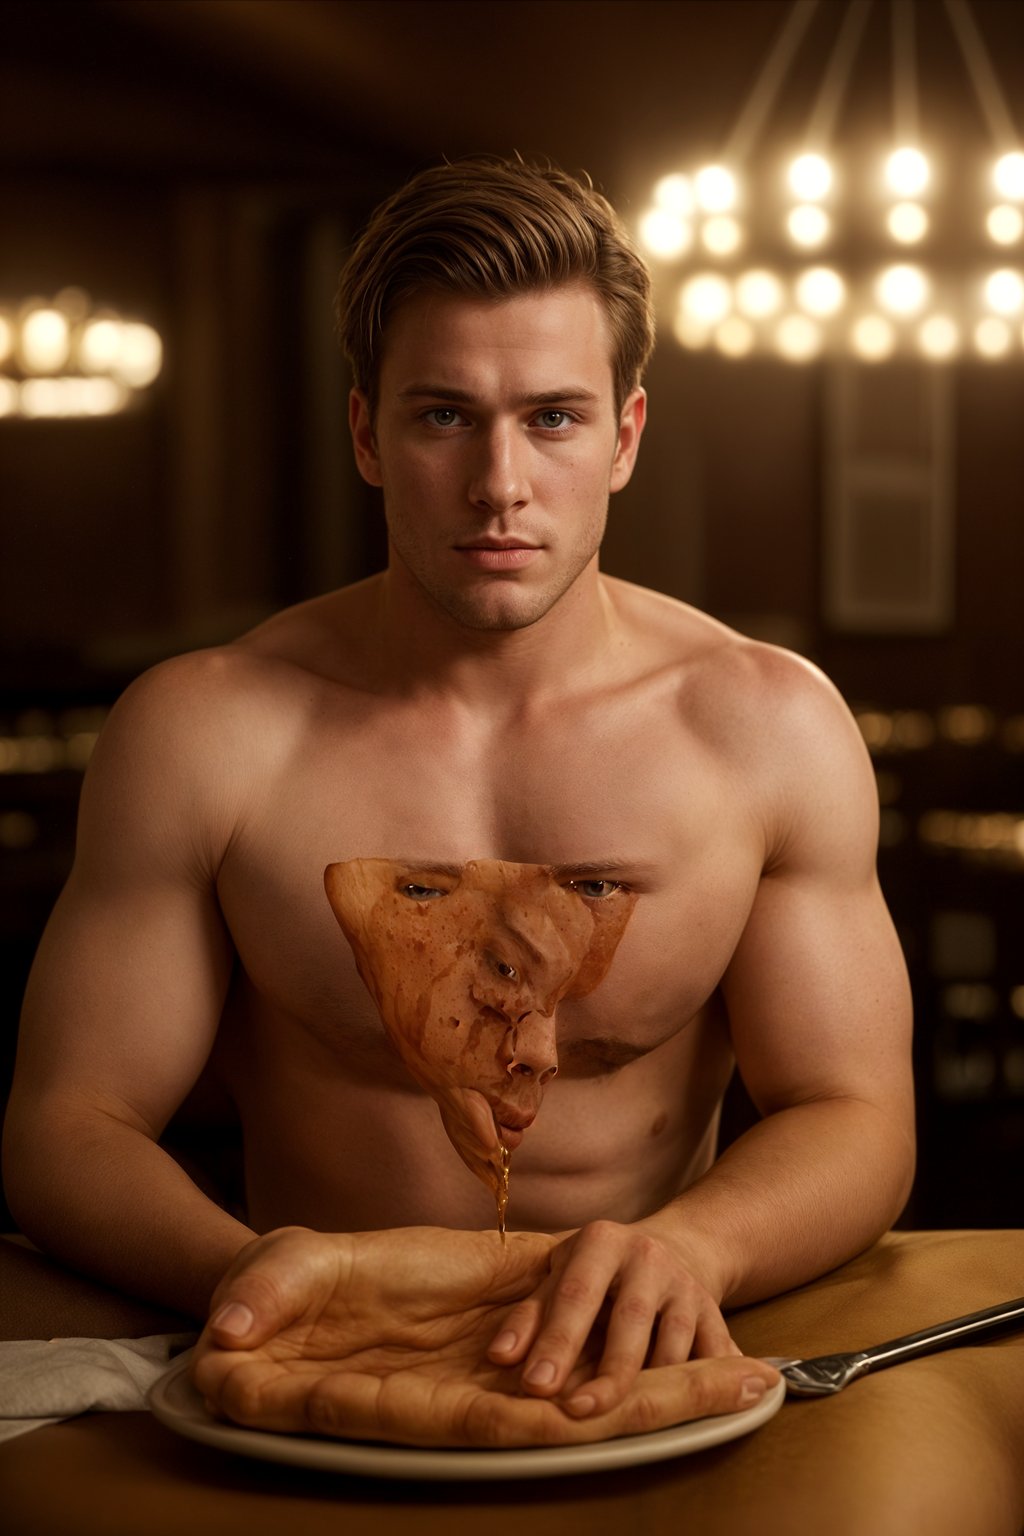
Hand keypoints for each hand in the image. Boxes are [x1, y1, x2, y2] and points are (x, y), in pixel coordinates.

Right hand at [192, 1226, 775, 1447]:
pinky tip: (689, 1342)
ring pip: (594, 1384)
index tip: (650, 1411)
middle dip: (665, 1403)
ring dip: (668, 1380)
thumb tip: (230, 1330)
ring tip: (755, 1370)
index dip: (579, 1415)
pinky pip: (582, 1344)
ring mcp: (494, 1364)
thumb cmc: (282, 1300)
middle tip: (757, 1386)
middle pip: (584, 1410)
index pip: (509, 1416)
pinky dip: (634, 1347)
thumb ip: (260, 1299)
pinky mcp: (505, 1322)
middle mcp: (471, 1391)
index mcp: (418, 1396)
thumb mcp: (269, 1283)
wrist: (299, 1294)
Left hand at [488, 1219, 736, 1418]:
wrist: (667, 1250)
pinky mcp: (715, 1315)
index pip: (576, 1293)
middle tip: (576, 1412)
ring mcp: (686, 1285)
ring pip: (673, 1345)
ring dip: (649, 1387)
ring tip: (622, 1423)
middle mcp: (648, 1256)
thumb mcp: (558, 1276)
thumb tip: (499, 1358)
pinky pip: (710, 1359)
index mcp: (602, 1241)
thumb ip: (529, 1316)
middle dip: (605, 1373)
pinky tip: (682, 1414)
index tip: (535, 1385)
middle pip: (629, 1322)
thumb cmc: (594, 1273)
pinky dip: (701, 1388)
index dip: (556, 1341)